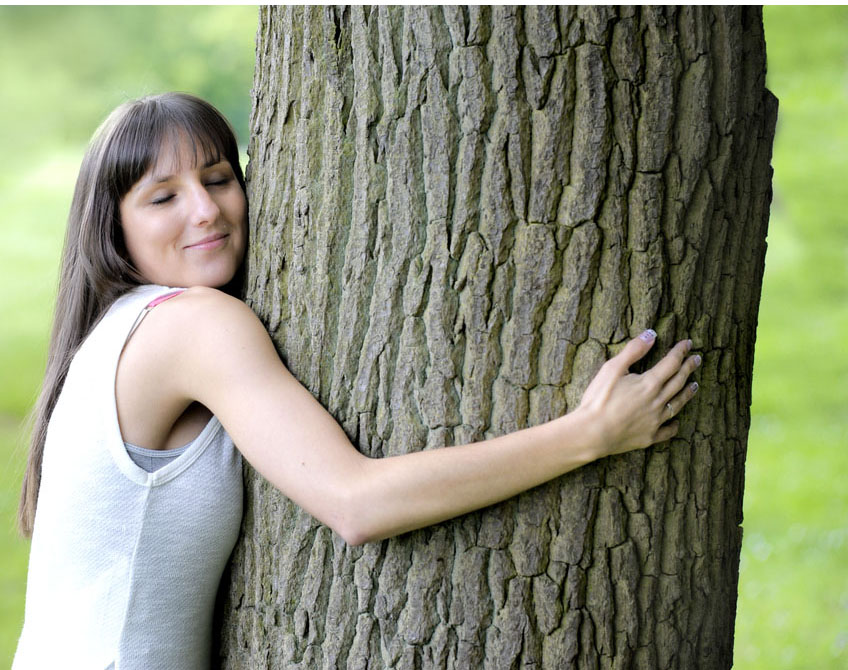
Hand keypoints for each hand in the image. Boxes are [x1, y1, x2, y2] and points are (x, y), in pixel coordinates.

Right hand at [575, 330, 700, 457]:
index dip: (680, 351)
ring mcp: (654, 421)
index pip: (671, 363)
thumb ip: (633, 351)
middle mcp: (657, 402)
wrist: (591, 432)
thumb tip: (651, 335)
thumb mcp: (611, 369)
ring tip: (695, 386)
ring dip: (687, 393)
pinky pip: (667, 431)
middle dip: (688, 368)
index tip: (688, 343)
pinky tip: (676, 422)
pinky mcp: (648, 437)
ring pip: (677, 404)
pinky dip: (674, 425)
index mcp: (649, 384)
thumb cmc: (598, 399)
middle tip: (697, 359)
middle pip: (678, 382)